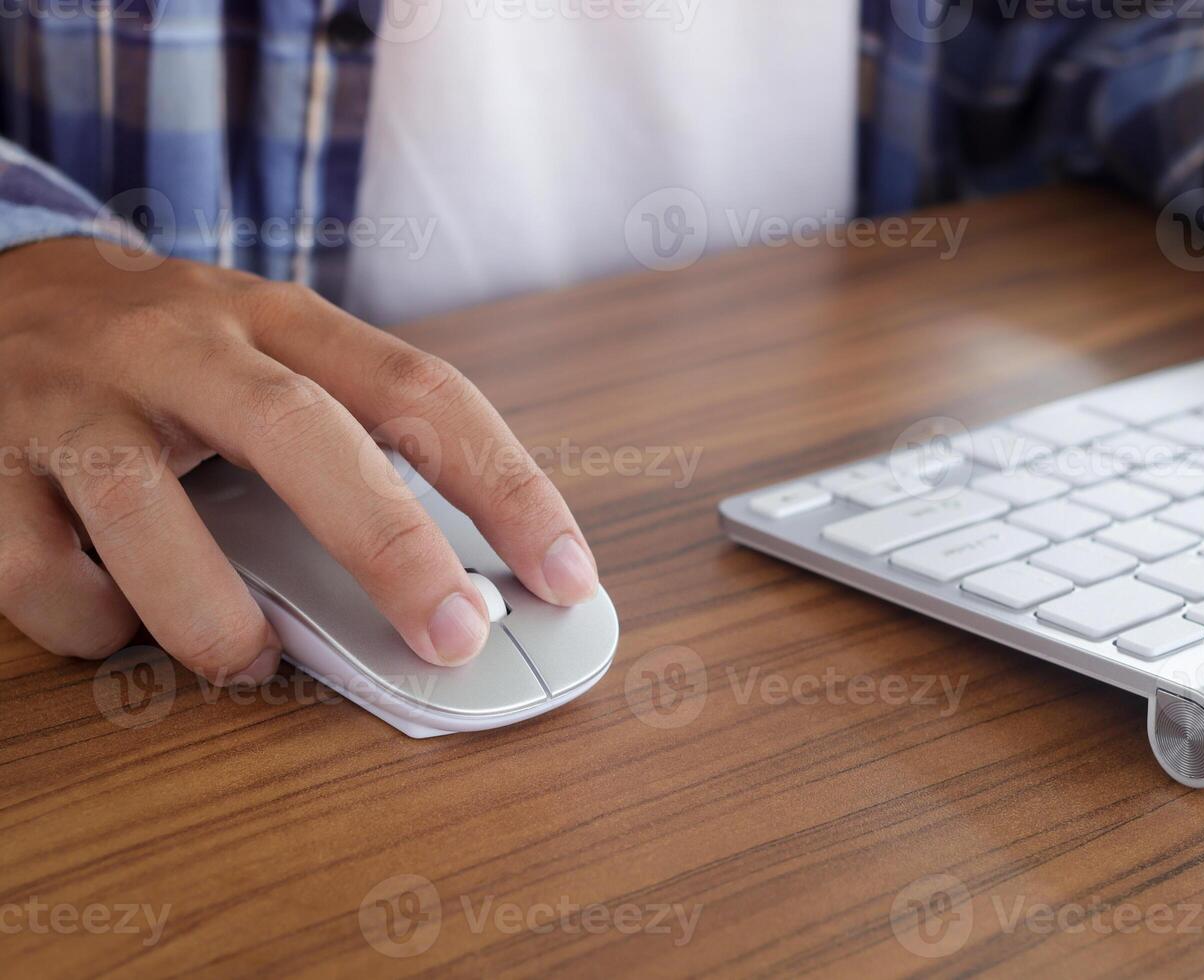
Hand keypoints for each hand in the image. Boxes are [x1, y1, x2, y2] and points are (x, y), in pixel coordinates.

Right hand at [0, 239, 598, 683]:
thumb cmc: (166, 352)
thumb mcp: (268, 360)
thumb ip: (350, 445)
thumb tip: (452, 583)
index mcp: (280, 320)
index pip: (421, 392)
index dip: (506, 486)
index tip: (567, 575)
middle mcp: (184, 345)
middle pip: (303, 435)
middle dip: (390, 546)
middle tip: (453, 637)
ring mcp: (76, 399)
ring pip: (147, 515)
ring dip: (216, 617)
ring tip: (253, 659)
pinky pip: (42, 575)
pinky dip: (97, 628)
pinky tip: (123, 622)